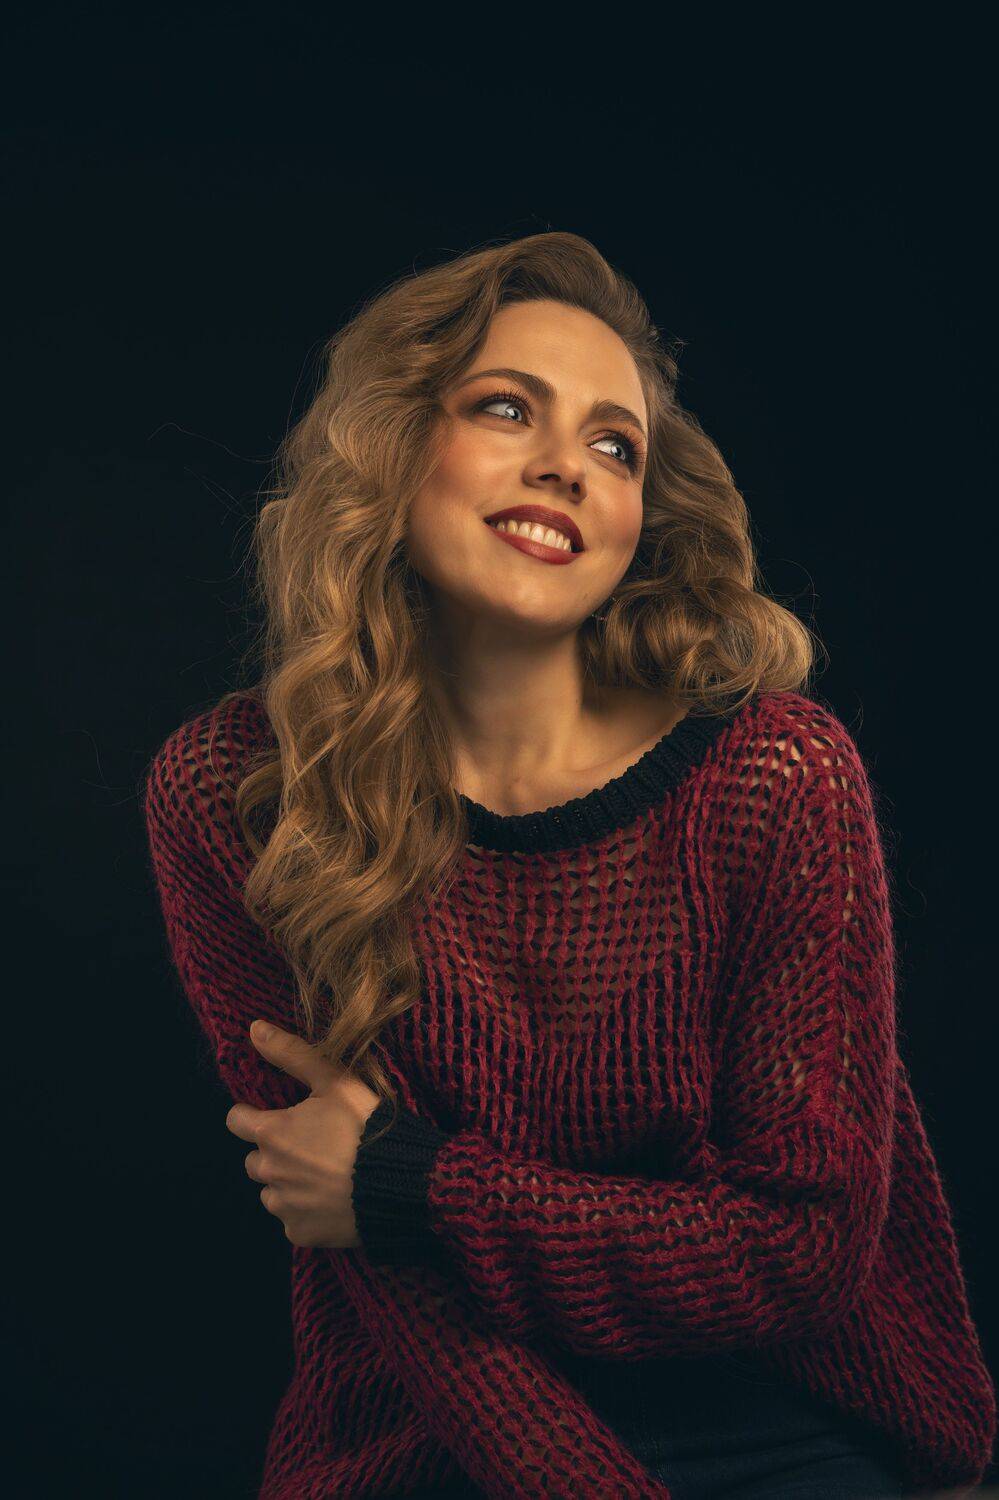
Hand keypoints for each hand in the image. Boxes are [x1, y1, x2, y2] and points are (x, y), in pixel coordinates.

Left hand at [224, 1019, 381, 1249]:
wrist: (400, 1182)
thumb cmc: (366, 1126)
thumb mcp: (335, 1080)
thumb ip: (292, 1054)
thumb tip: (254, 1028)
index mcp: (272, 1133)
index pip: (235, 1121)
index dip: (252, 1115)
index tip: (278, 1115)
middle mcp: (269, 1172)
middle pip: (254, 1159)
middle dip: (274, 1151)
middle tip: (310, 1145)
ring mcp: (284, 1207)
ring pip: (271, 1192)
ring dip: (287, 1183)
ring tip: (323, 1174)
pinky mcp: (301, 1234)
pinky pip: (292, 1221)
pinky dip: (305, 1211)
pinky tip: (332, 1200)